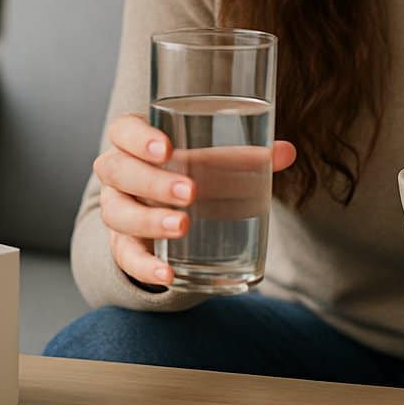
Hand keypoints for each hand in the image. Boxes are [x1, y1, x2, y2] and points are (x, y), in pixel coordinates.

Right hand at [95, 112, 296, 287]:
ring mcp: (117, 209)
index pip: (122, 130)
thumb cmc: (190, 170)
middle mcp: (118, 173)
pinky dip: (145, 266)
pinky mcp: (123, 245)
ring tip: (182, 226)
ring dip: (149, 221)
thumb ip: (246, 156)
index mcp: (135, 142)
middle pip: (117, 170)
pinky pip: (125, 256)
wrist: (162, 209)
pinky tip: (168, 273)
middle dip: (153, 181)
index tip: (166, 148)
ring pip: (118, 213)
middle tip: (190, 191)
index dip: (137, 137)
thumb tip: (286, 152)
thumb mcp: (213, 160)